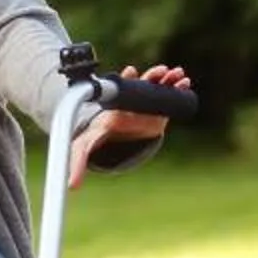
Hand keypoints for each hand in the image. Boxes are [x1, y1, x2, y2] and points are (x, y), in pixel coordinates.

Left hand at [68, 64, 190, 188]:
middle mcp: (131, 98)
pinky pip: (169, 94)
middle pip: (143, 83)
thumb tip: (72, 186)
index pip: (122, 88)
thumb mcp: (87, 147)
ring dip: (168, 78)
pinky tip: (185, 83)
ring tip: (177, 74)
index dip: (127, 78)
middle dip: (152, 75)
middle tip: (161, 71)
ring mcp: (146, 99)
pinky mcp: (159, 104)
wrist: (116, 132)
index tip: (131, 71)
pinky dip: (178, 87)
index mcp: (116, 104)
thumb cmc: (102, 134)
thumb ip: (79, 162)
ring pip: (158, 86)